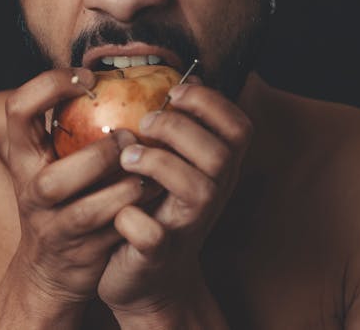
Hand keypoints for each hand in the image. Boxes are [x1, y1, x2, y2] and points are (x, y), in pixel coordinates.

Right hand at [2, 68, 149, 312]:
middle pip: (50, 180)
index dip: (49, 85)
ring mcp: (55, 228)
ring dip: (123, 187)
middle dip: (96, 157)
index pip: (17, 111)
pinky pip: (113, 230)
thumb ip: (69, 124)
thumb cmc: (61, 199)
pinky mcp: (82, 252)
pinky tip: (156, 190)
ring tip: (148, 168)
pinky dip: (137, 209)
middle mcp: (32, 193)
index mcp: (23, 158)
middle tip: (129, 136)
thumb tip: (113, 72)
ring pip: (85, 212)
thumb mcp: (51, 159)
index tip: (89, 78)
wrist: (50, 270)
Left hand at [96, 81, 252, 322]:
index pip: (240, 127)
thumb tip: (179, 78)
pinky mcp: (158, 255)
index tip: (173, 92)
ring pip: (197, 189)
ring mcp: (188, 227)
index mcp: (219, 170)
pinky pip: (153, 235)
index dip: (211, 102)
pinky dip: (133, 218)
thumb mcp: (175, 166)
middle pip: (221, 154)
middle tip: (143, 123)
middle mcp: (213, 196)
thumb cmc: (156, 209)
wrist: (148, 281)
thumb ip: (180, 129)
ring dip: (158, 163)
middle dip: (179, 129)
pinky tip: (118, 207)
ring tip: (127, 156)